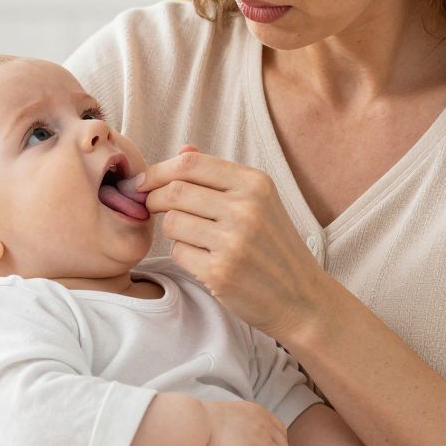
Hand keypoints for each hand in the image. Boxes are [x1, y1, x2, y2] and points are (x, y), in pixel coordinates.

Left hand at [131, 145, 331, 342]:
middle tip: (153, 208)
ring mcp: (233, 241)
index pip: (190, 164)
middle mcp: (246, 208)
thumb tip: (182, 149)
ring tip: (193, 237)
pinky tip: (205, 259)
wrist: (300, 297)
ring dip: (172, 230)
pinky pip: (179, 253)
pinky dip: (184, 255)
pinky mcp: (220, 272)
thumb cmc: (274, 246)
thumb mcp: (259, 201)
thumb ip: (219, 175)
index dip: (159, 171)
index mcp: (255, 183)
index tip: (145, 182)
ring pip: (172, 222)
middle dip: (154, 199)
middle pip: (174, 191)